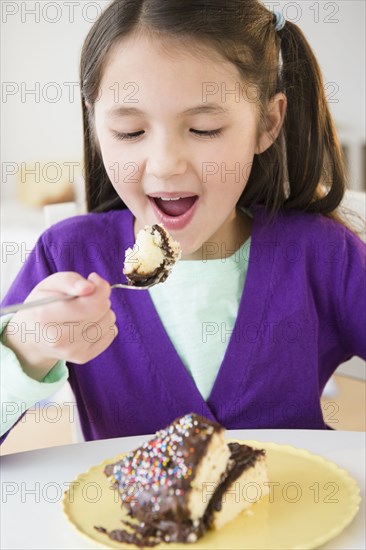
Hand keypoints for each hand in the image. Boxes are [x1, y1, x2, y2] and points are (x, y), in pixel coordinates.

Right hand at [3, 272, 117, 379]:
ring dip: (104, 311)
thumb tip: (90, 287)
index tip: (93, 280)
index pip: (91, 303)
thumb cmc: (43, 305)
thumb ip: (70, 280)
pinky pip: (111, 333)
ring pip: (109, 321)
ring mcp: (71, 351)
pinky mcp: (82, 358)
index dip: (100, 288)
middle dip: (101, 298)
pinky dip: (106, 324)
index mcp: (45, 315)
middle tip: (87, 296)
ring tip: (87, 310)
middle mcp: (58, 338)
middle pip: (102, 311)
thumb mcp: (50, 285)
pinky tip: (91, 322)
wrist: (32, 336)